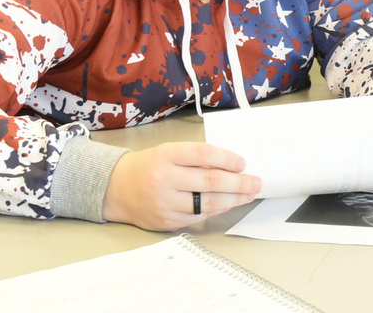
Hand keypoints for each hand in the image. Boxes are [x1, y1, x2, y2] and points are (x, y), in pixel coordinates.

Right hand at [102, 142, 261, 230]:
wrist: (116, 188)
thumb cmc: (148, 167)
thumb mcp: (168, 152)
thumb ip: (196, 158)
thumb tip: (231, 165)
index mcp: (166, 155)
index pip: (203, 154)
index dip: (226, 158)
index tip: (243, 163)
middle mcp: (164, 179)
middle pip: (210, 181)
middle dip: (239, 183)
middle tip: (256, 182)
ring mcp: (165, 202)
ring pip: (208, 203)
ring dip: (234, 199)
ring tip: (249, 194)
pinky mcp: (167, 220)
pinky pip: (199, 216)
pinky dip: (217, 210)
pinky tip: (229, 203)